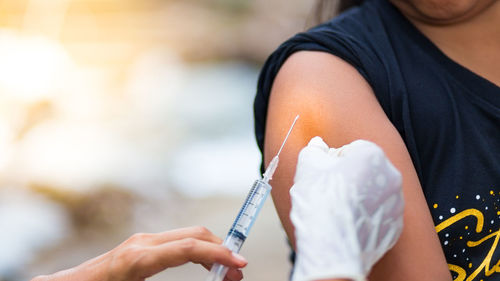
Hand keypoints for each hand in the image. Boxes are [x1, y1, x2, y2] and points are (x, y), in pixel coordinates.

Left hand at [32, 226, 246, 280]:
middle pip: (194, 234)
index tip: (240, 266)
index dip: (218, 254)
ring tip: (227, 272)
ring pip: (190, 235)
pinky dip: (198, 251)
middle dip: (222, 250)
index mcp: (139, 258)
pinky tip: (207, 264)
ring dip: (213, 250)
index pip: (188, 248)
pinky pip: (179, 241)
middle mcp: (144, 243)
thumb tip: (207, 279)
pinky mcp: (144, 244)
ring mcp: (144, 240)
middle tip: (238, 273)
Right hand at [290, 137, 403, 280]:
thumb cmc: (319, 203)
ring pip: (374, 192)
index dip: (334, 161)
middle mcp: (391, 176)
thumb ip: (315, 150)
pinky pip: (379, 214)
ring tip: (339, 210)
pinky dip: (366, 217)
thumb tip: (318, 145)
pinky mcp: (396, 226)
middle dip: (350, 177)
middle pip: (366, 169)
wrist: (331, 247)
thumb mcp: (308, 166)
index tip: (325, 175)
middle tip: (330, 193)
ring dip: (360, 196)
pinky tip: (349, 223)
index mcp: (372, 155)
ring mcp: (396, 203)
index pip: (352, 149)